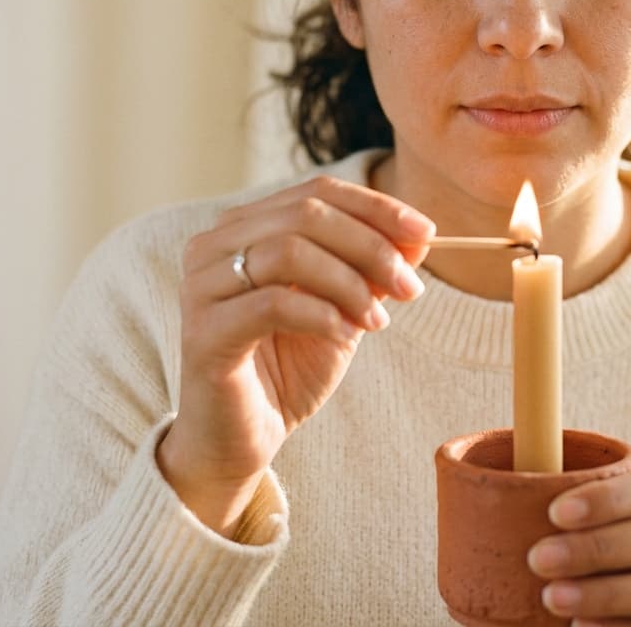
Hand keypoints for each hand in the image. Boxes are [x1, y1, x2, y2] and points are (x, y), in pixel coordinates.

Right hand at [156, 175, 433, 535]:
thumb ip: (372, 267)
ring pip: (289, 252)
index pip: (318, 193)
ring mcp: (202, 286)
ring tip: (378, 321)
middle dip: (371, 247)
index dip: (377, 208)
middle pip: (307, 215)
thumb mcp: (344, 305)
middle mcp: (215, 245)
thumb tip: (421, 236)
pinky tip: (346, 335)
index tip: (427, 234)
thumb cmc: (289, 364)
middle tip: (409, 287)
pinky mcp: (203, 332)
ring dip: (349, 283)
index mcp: (246, 226)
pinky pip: (272, 303)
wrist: (241, 438)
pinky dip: (322, 314)